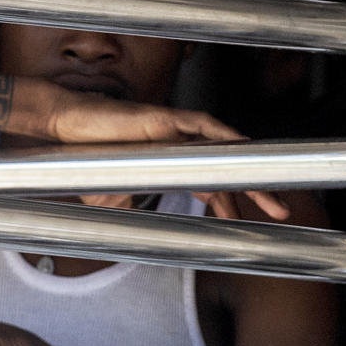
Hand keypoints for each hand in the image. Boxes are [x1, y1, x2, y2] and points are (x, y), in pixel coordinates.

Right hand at [40, 88, 288, 218]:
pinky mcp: (166, 117)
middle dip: (255, 191)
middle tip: (281, 213)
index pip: (211, 183)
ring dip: (250, 171)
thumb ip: (130, 206)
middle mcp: (180, 145)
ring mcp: (175, 129)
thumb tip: (134, 228)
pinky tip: (245, 150)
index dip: (230, 202)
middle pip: (227, 168)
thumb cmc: (86, 157)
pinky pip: (204, 125)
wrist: (65, 130)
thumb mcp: (112, 196)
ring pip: (224, 149)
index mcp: (172, 162)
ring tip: (271, 196)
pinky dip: (227, 137)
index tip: (244, 223)